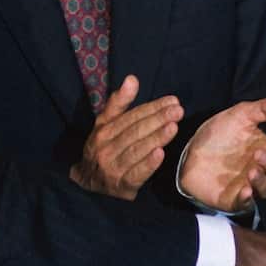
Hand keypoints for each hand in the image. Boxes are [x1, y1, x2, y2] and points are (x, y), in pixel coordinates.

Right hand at [69, 76, 182, 199]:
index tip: (172, 100)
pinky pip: (136, 174)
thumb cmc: (102, 148)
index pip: (131, 116)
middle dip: (158, 119)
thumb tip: (132, 79)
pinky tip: (160, 154)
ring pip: (136, 150)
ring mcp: (112, 168)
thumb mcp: (105, 124)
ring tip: (173, 127)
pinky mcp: (122, 186)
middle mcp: (106, 148)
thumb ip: (119, 102)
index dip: (152, 107)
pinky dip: (148, 164)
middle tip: (178, 111)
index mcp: (104, 131)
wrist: (87, 183)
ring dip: (156, 138)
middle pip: (135, 131)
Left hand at [178, 98, 265, 212]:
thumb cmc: (219, 132)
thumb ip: (264, 109)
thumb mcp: (240, 115)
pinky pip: (246, 204)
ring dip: (263, 181)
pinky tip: (245, 190)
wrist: (189, 149)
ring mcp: (249, 184)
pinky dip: (248, 199)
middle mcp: (262, 168)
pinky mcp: (233, 198)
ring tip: (251, 171)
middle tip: (258, 154)